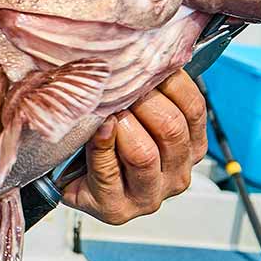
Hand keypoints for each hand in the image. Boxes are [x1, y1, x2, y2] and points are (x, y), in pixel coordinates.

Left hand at [61, 70, 207, 224]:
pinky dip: (100, 147)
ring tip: (107, 113)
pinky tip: (96, 131)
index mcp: (190, 148)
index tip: (146, 67)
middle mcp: (177, 175)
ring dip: (122, 126)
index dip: (170, 82)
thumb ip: (149, 88)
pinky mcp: (117, 209)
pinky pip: (109, 172)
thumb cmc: (104, 138)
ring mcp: (149, 195)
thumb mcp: (133, 110)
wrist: (68, 176)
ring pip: (144, 153)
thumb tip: (154, 50)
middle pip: (171, 129)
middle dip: (142, 102)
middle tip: (120, 88)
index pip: (193, 109)